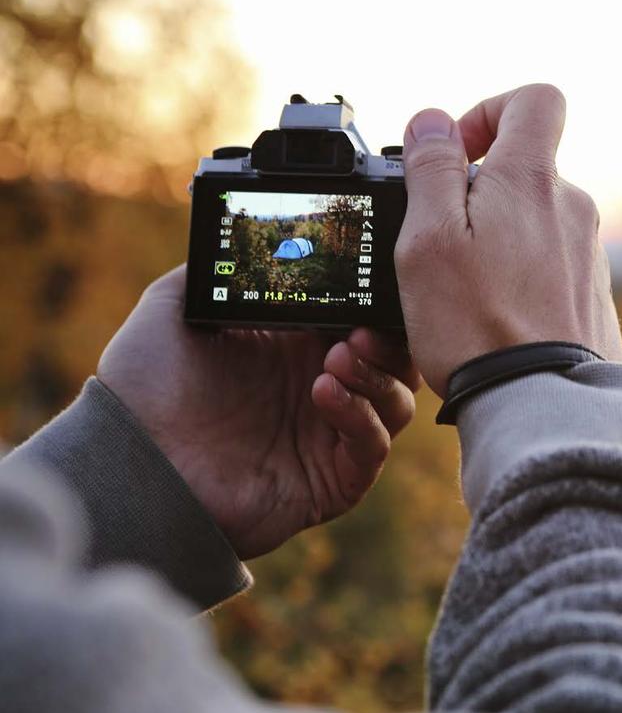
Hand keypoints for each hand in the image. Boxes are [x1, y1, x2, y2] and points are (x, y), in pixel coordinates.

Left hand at [97, 266, 419, 558]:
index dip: (376, 305)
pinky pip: (372, 448)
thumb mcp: (173, 308)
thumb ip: (218, 269)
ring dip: (378, 375)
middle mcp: (321, 388)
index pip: (364, 321)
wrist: (132, 459)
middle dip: (390, 341)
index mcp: (296, 348)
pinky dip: (361, 417)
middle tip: (359, 329)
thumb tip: (246, 231)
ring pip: (397, 403)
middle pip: (396, 362)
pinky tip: (324, 392)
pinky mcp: (333, 480)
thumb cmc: (145, 389)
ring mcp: (329, 436)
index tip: (368, 287)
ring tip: (337, 357)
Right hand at [396, 83, 621, 395]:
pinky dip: (521, 277)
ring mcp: (589, 253)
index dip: (489, 110)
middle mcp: (574, 208)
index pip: (535, 100)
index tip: (457, 155)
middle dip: (479, 192)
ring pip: (536, 221)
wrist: (541, 404)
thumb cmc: (476, 326)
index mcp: (533, 181)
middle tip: (442, 243)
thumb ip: (431, 169)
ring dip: (498, 239)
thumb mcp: (429, 239)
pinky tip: (496, 318)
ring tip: (466, 292)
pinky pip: (552, 265)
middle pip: (526, 169)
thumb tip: (434, 120)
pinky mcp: (593, 295)